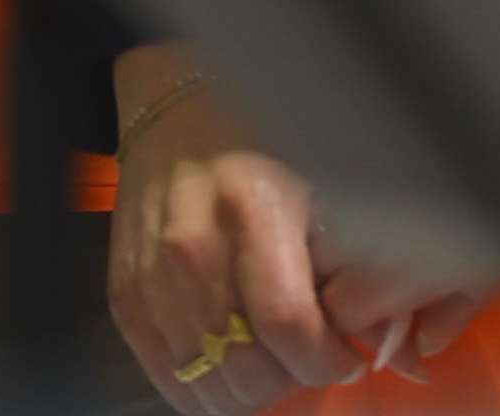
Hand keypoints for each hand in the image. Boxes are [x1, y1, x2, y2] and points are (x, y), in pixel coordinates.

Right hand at [108, 46, 361, 409]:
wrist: (179, 113)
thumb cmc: (258, 142)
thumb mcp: (319, 180)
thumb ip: (346, 256)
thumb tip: (374, 327)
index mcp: (250, 213)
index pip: (288, 326)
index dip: (327, 359)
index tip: (346, 353)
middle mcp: (192, 250)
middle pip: (246, 370)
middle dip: (292, 379)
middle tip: (310, 356)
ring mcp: (151, 280)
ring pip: (208, 386)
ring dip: (250, 390)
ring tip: (271, 359)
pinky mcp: (125, 297)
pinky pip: (168, 378)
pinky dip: (205, 389)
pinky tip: (231, 364)